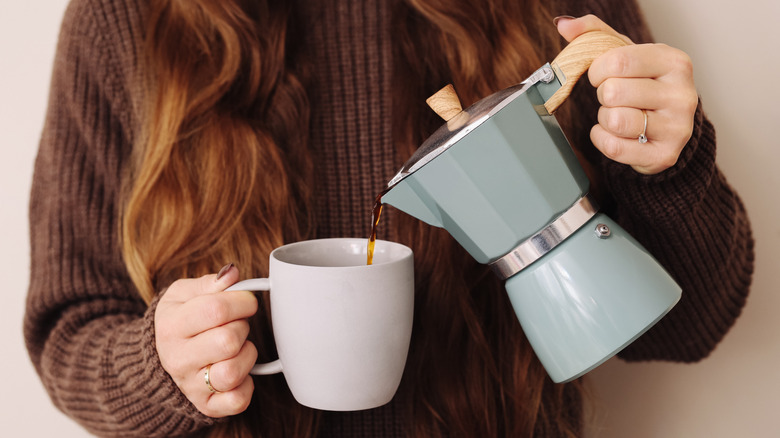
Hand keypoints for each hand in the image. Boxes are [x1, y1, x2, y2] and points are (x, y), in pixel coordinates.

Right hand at [155, 264, 257, 416]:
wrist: (161, 358)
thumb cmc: (180, 320)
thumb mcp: (184, 294)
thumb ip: (210, 283)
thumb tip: (232, 274)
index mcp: (171, 326)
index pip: (216, 310)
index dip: (242, 301)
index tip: (246, 301)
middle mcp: (177, 359)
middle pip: (228, 340)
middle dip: (243, 327)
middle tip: (236, 325)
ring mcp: (191, 386)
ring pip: (233, 372)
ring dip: (246, 355)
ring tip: (237, 347)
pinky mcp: (207, 405)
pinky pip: (238, 400)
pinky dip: (246, 385)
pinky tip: (239, 371)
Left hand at [556, 15, 698, 174]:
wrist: (668, 126)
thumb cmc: (644, 85)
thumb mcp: (625, 53)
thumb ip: (594, 34)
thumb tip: (564, 24)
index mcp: (675, 62)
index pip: (617, 61)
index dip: (597, 70)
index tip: (603, 75)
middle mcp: (683, 94)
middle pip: (613, 92)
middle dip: (603, 96)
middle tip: (615, 98)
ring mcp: (677, 128)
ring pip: (614, 120)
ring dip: (605, 119)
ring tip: (619, 115)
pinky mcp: (664, 155)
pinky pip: (613, 146)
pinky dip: (603, 139)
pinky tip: (615, 133)